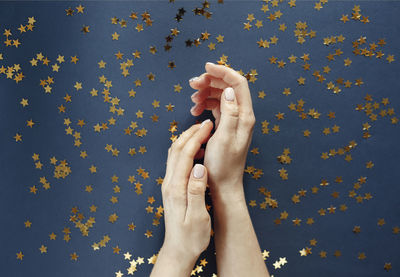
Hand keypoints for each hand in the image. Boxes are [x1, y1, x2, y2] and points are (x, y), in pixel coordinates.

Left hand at [151, 120, 212, 276]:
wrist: (178, 250)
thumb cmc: (191, 237)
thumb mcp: (197, 217)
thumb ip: (196, 191)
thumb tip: (199, 167)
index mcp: (176, 188)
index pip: (184, 155)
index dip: (196, 137)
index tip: (208, 126)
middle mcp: (169, 183)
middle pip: (176, 150)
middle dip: (190, 133)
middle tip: (206, 123)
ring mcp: (168, 184)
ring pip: (174, 154)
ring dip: (186, 139)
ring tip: (201, 130)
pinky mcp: (171, 187)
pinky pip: (175, 161)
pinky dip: (185, 149)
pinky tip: (195, 149)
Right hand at [189, 62, 255, 193]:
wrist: (223, 184)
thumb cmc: (223, 165)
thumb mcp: (224, 139)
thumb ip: (230, 113)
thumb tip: (229, 90)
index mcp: (244, 116)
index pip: (238, 84)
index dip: (223, 72)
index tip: (205, 67)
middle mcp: (242, 116)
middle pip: (228, 87)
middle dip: (210, 81)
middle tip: (192, 84)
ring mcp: (234, 120)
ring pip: (221, 96)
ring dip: (206, 93)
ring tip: (192, 100)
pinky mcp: (226, 126)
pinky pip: (216, 107)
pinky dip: (205, 104)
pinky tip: (195, 110)